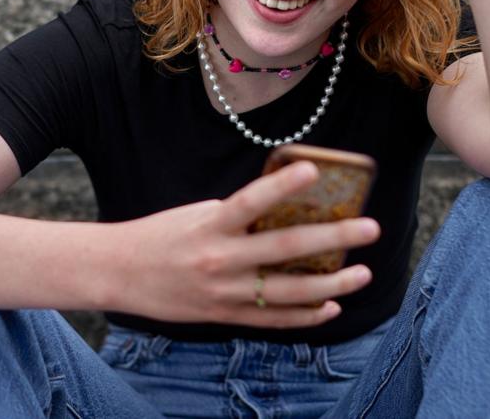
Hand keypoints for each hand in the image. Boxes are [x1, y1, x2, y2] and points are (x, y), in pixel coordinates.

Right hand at [104, 161, 380, 328]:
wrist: (119, 273)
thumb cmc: (161, 235)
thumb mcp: (196, 214)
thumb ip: (237, 215)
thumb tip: (283, 208)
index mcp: (210, 226)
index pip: (250, 201)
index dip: (282, 186)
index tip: (313, 171)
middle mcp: (220, 260)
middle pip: (285, 248)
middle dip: (333, 238)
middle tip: (370, 228)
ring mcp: (224, 292)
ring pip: (288, 291)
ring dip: (332, 284)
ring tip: (363, 273)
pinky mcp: (223, 316)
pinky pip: (272, 319)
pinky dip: (305, 315)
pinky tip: (331, 307)